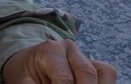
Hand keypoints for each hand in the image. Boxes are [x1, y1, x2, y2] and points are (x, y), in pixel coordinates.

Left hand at [2, 40, 116, 82]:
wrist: (26, 64)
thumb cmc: (24, 74)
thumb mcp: (22, 81)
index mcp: (49, 50)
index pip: (64, 77)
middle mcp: (69, 49)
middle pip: (88, 73)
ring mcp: (84, 55)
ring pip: (105, 72)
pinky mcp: (94, 65)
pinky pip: (107, 75)